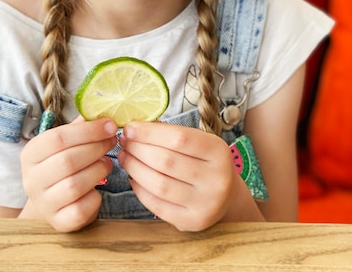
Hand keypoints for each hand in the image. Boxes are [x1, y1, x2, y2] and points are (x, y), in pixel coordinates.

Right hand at [20, 117, 116, 231]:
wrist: (53, 201)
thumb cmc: (63, 164)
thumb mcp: (66, 142)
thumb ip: (80, 126)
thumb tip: (102, 109)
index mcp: (30, 154)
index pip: (57, 138)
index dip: (88, 131)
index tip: (110, 125)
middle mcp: (31, 180)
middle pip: (67, 161)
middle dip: (96, 148)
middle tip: (113, 141)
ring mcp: (43, 203)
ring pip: (74, 185)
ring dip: (98, 170)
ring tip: (108, 163)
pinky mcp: (58, 222)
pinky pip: (80, 210)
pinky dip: (95, 197)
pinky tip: (98, 188)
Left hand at [118, 121, 238, 230]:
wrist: (226, 197)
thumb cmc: (204, 161)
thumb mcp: (198, 142)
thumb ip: (170, 135)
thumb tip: (134, 129)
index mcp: (218, 151)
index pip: (179, 138)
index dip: (149, 133)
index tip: (130, 128)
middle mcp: (216, 179)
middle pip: (166, 161)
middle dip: (138, 149)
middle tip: (124, 142)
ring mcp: (205, 203)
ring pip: (159, 184)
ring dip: (135, 168)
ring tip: (125, 157)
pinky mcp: (192, 222)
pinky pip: (158, 205)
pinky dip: (140, 190)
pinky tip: (133, 178)